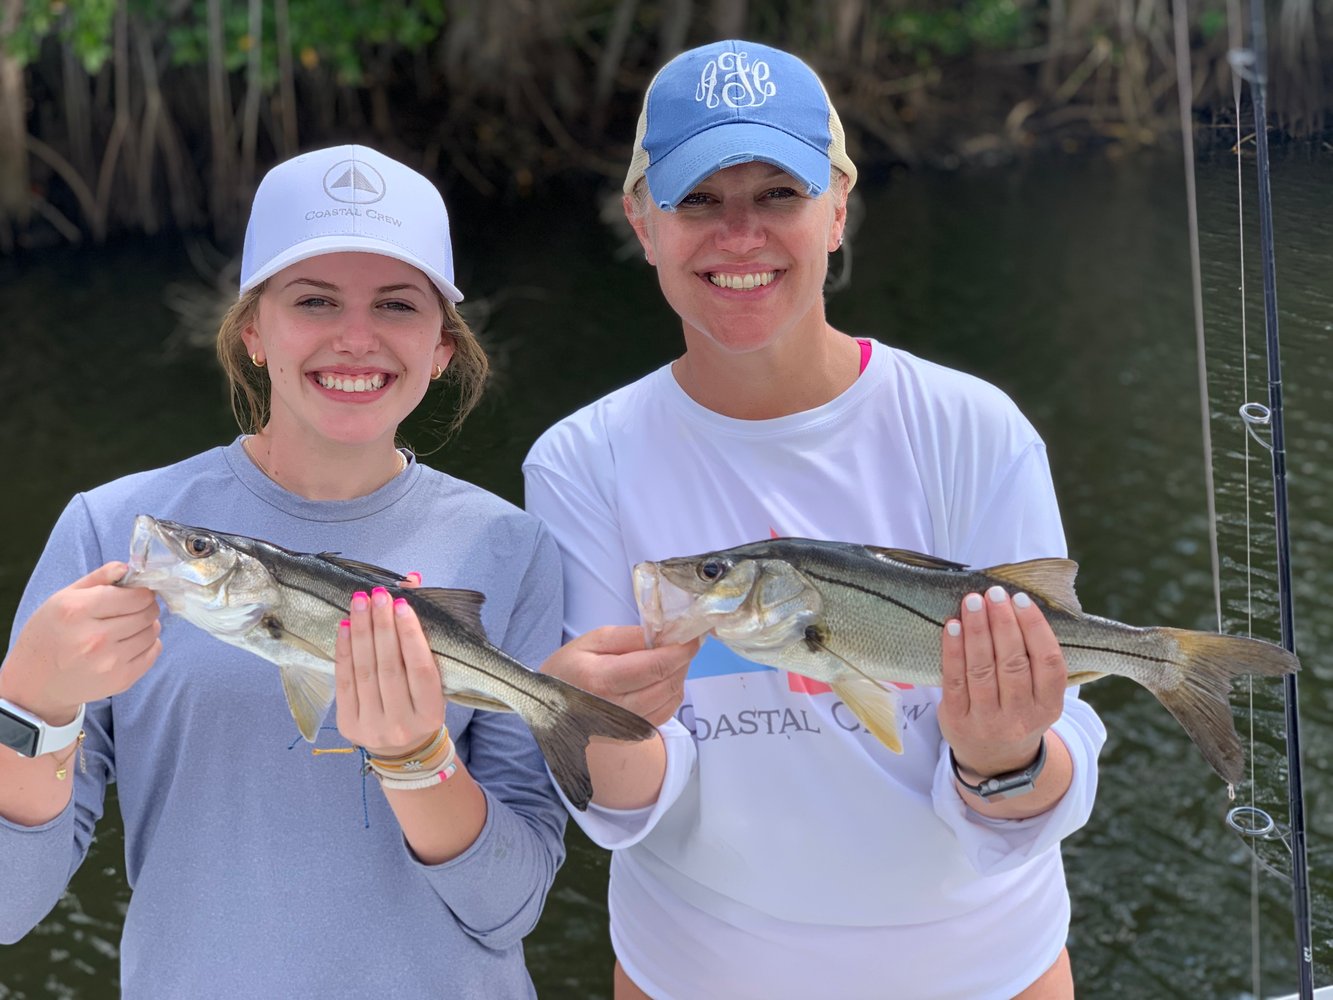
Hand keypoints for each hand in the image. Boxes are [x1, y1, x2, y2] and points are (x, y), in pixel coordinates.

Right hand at [0, 562, 161, 722]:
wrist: (36, 681)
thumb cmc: (50, 634)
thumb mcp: (62, 598)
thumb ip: (97, 578)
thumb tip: (127, 567)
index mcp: (77, 611)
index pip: (135, 595)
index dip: (142, 592)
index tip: (137, 593)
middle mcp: (94, 638)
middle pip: (147, 613)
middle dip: (146, 606)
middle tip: (135, 608)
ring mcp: (109, 662)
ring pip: (153, 632)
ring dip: (148, 625)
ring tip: (130, 626)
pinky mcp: (120, 680)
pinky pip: (153, 653)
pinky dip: (149, 644)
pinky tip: (132, 642)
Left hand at [334, 587, 444, 757]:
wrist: (403, 751)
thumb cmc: (422, 707)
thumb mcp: (434, 681)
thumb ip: (425, 637)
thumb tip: (412, 580)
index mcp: (430, 713)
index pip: (421, 670)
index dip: (411, 636)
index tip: (402, 604)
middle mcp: (401, 723)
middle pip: (389, 667)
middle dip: (382, 626)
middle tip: (378, 595)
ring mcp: (373, 726)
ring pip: (365, 671)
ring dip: (361, 632)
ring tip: (360, 602)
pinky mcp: (349, 725)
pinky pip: (344, 682)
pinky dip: (344, 651)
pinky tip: (346, 626)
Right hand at [541, 625, 698, 726]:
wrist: (549, 707)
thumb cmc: (569, 668)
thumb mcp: (592, 641)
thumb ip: (629, 636)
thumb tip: (663, 634)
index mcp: (602, 680)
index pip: (655, 666)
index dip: (681, 650)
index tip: (693, 635)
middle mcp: (616, 708)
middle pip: (668, 683)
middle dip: (683, 660)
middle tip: (683, 642)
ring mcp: (626, 726)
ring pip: (671, 698)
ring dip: (679, 675)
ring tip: (670, 658)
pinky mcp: (633, 734)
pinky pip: (666, 712)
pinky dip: (672, 692)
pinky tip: (662, 679)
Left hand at [937, 585, 1066, 776]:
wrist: (994, 760)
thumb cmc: (1017, 711)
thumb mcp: (1039, 696)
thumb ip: (1036, 661)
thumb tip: (1018, 605)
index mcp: (1049, 706)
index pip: (1049, 662)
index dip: (1035, 628)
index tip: (1020, 599)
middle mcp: (1021, 716)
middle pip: (1013, 663)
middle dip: (1003, 623)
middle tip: (994, 593)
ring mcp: (988, 721)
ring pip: (982, 669)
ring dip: (977, 631)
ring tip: (972, 602)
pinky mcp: (958, 720)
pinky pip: (955, 679)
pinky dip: (953, 650)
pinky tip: (952, 626)